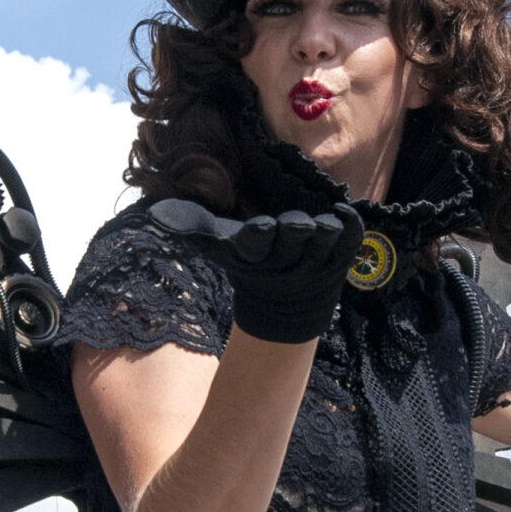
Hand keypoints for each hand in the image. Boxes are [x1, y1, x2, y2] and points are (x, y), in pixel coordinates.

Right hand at [149, 198, 364, 345]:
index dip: (260, 237)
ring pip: (325, 241)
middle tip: (298, 224)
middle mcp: (289, 255)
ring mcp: (318, 255)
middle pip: (293, 240)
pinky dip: (352, 227)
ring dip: (325, 233)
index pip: (256, 243)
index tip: (261, 228)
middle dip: (294, 233)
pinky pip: (352, 239)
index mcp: (258, 252)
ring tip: (325, 224)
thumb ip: (192, 228)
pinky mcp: (342, 252)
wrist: (287, 300)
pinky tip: (345, 211)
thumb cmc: (250, 262)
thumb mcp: (219, 246)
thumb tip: (158, 214)